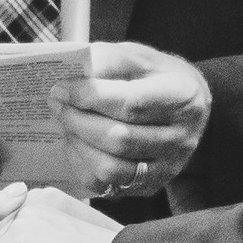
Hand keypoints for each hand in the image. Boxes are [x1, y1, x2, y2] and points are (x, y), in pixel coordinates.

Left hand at [59, 41, 211, 193]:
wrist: (184, 108)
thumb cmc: (157, 78)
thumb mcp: (139, 56)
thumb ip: (109, 60)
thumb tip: (74, 73)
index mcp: (183, 98)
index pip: (131, 103)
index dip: (90, 96)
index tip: (63, 87)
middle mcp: (181, 138)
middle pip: (119, 139)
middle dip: (78, 120)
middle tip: (58, 103)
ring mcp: (167, 168)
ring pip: (110, 168)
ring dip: (78, 144)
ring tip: (67, 123)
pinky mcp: (149, 186)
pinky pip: (104, 185)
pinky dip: (81, 164)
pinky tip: (78, 143)